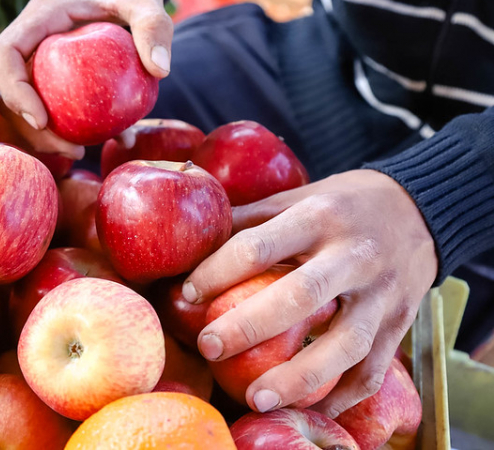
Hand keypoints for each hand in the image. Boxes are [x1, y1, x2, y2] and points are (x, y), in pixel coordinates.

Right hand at [0, 0, 171, 157]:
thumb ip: (153, 27)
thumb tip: (160, 70)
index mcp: (41, 17)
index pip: (4, 54)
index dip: (13, 89)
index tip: (41, 120)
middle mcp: (32, 40)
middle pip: (9, 89)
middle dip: (31, 126)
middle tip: (70, 149)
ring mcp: (40, 60)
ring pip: (25, 104)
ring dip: (46, 135)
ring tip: (80, 151)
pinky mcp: (54, 76)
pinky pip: (53, 105)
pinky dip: (71, 126)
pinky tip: (108, 140)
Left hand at [183, 169, 437, 416]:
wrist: (419, 209)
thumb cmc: (340, 205)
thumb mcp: (297, 196)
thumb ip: (249, 219)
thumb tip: (192, 246)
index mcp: (319, 216)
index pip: (259, 246)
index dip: (218, 272)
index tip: (187, 293)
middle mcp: (354, 254)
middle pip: (300, 297)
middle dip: (249, 327)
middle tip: (208, 347)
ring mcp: (382, 294)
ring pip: (345, 345)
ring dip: (299, 378)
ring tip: (255, 398)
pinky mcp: (400, 324)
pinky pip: (372, 370)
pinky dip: (341, 396)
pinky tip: (307, 409)